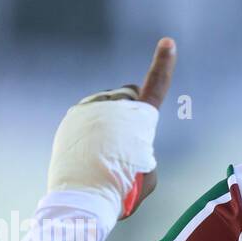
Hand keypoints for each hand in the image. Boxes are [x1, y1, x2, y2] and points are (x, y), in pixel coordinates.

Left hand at [83, 38, 176, 214]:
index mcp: (139, 119)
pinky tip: (90, 151)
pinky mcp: (73, 117)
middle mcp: (114, 106)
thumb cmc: (122, 189)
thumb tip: (127, 142)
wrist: (83, 197)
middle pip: (129, 94)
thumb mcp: (148, 172)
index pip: (156, 87)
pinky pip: (90, 116)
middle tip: (128, 140)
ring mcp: (90, 108)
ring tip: (105, 152)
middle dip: (132, 109)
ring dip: (111, 121)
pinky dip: (94, 129)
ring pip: (108, 105)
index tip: (168, 43)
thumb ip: (144, 149)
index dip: (164, 65)